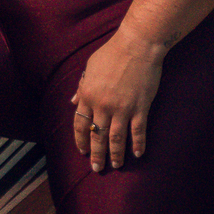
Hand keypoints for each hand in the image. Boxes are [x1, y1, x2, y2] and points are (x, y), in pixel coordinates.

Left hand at [70, 28, 165, 170]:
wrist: (137, 45)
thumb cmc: (112, 53)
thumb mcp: (89, 67)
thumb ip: (81, 86)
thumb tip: (72, 101)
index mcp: (88, 95)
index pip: (80, 124)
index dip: (80, 140)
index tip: (82, 151)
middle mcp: (102, 105)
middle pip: (97, 136)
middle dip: (96, 154)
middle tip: (97, 168)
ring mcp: (122, 108)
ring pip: (116, 138)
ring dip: (115, 154)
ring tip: (116, 165)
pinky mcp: (140, 107)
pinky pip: (138, 131)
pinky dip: (138, 144)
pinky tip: (138, 154)